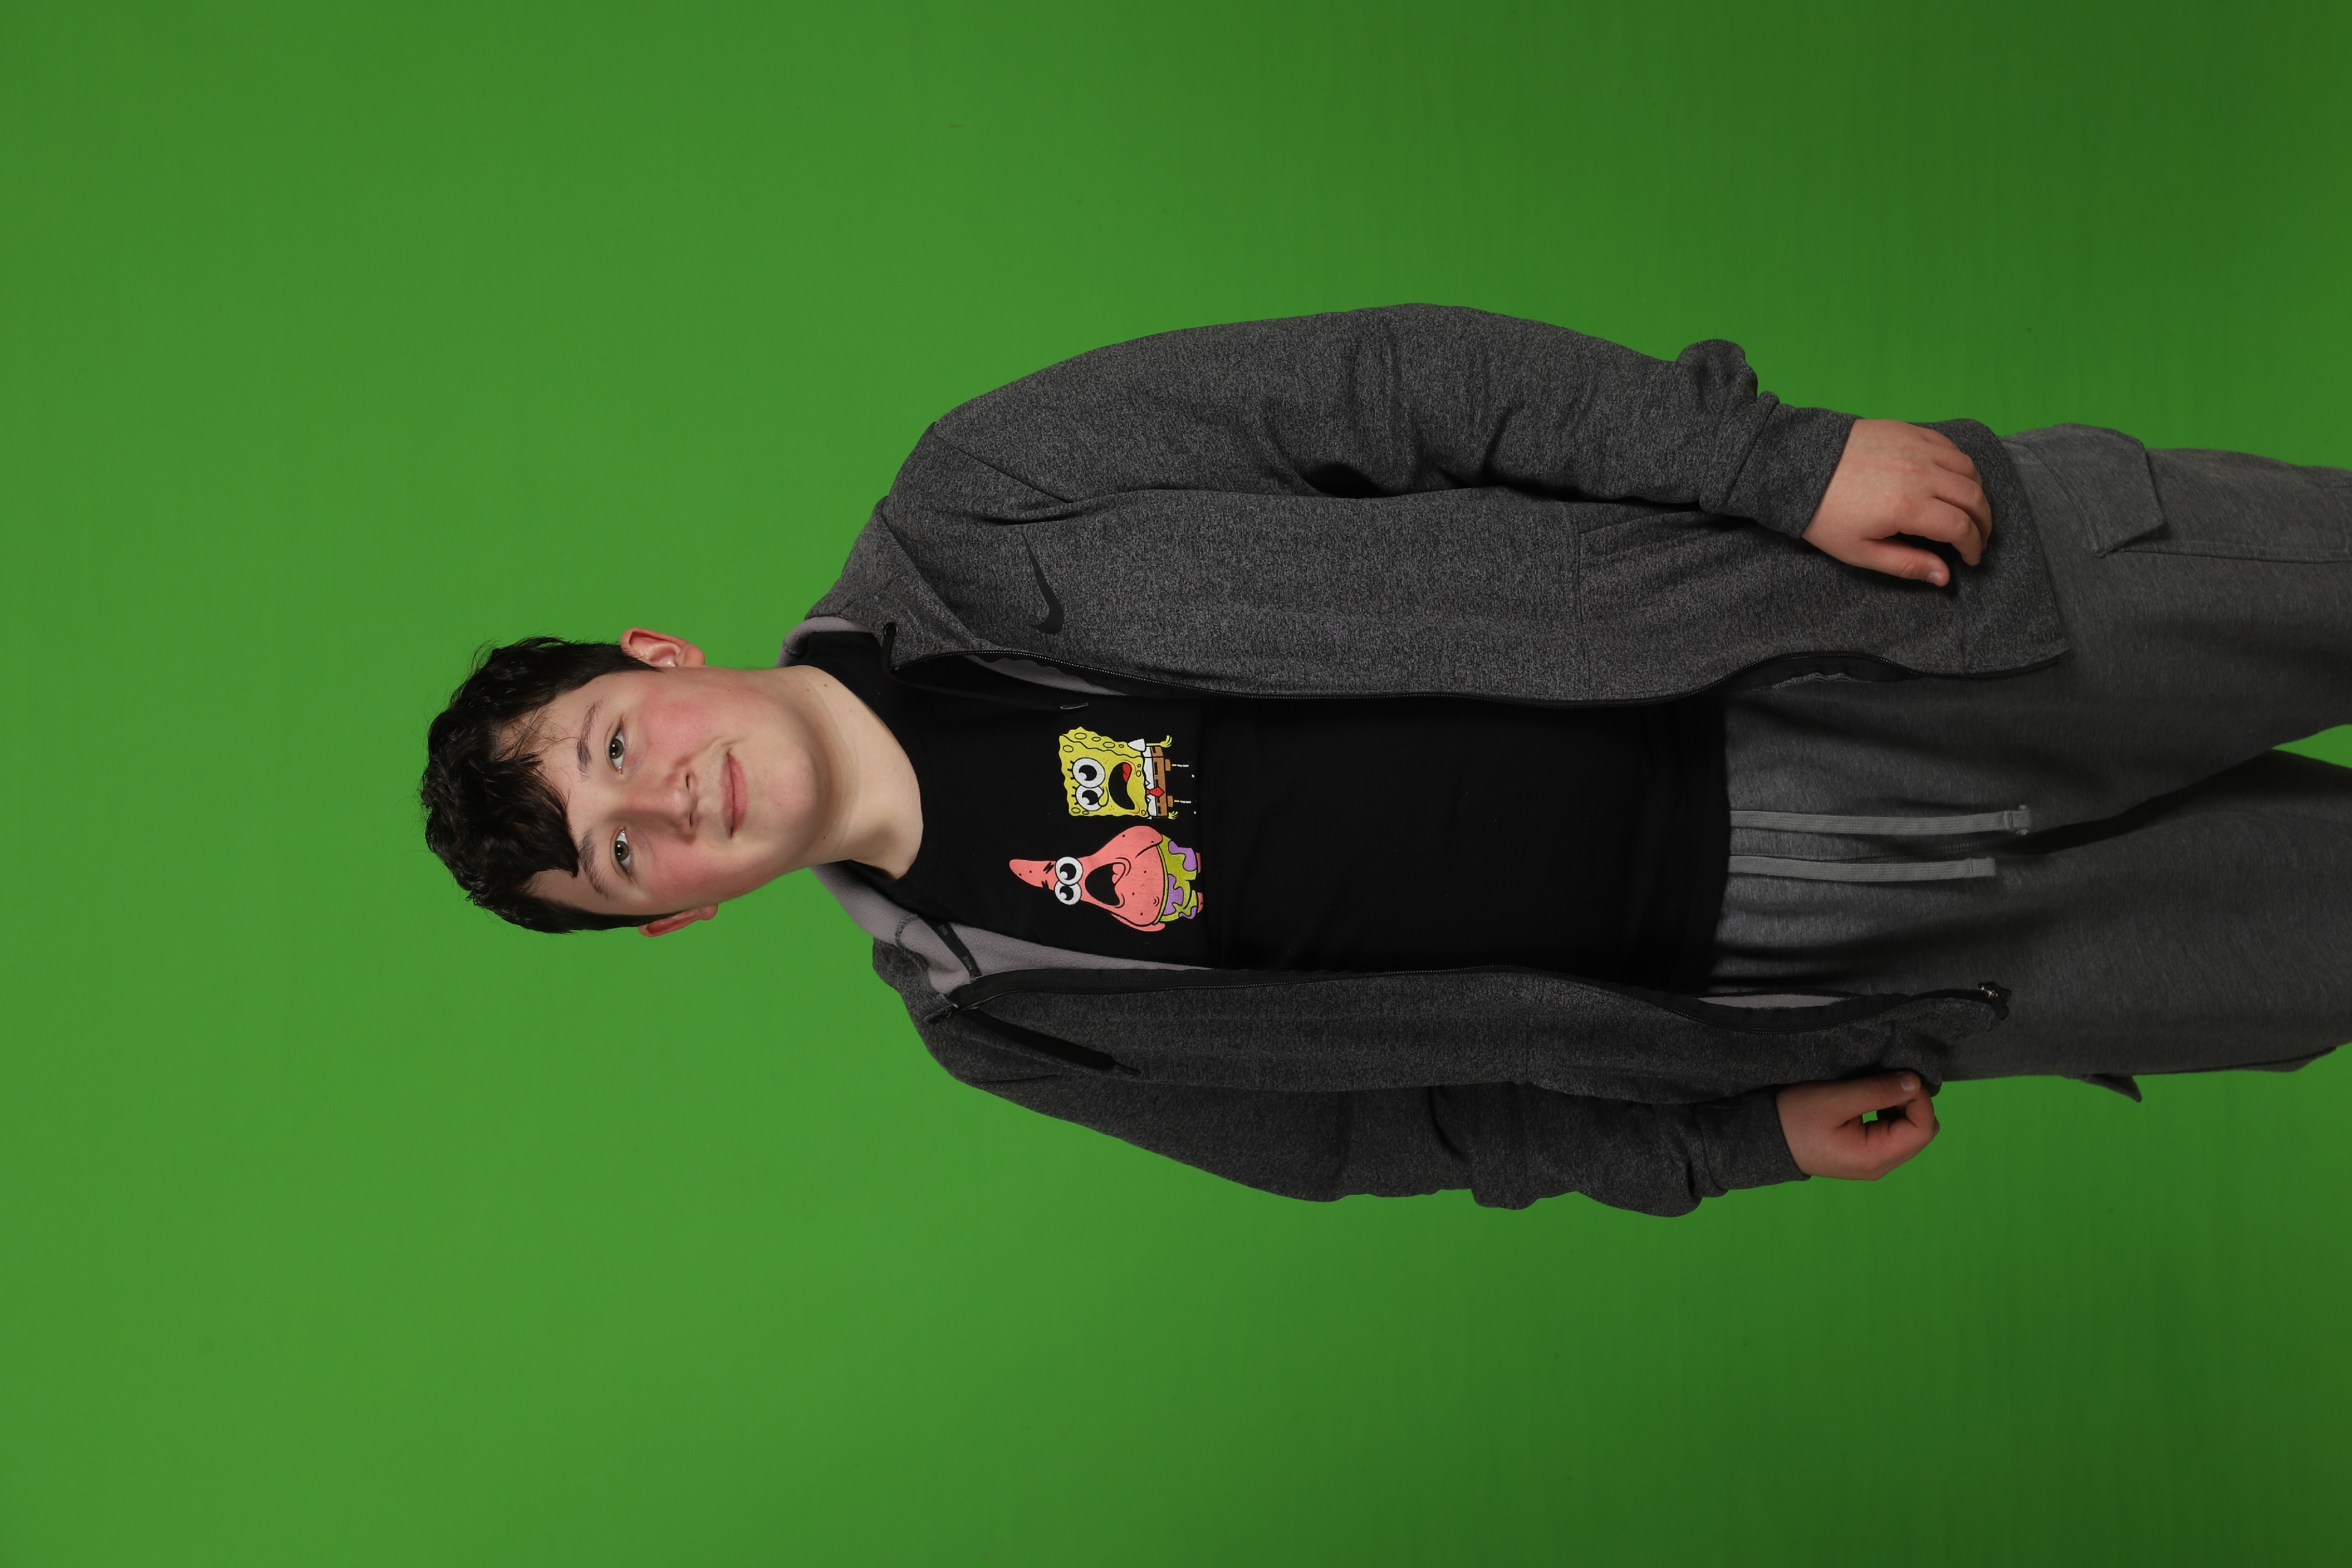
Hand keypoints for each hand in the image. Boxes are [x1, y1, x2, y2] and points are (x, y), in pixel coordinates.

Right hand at [1777, 1072, 1939, 1179]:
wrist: (1766, 1139)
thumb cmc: (1796, 1118)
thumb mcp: (1835, 1098)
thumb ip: (1877, 1091)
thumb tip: (1915, 1082)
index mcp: (1874, 1157)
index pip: (1922, 1129)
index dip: (1920, 1099)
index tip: (1900, 1075)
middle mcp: (1880, 1166)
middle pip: (1921, 1133)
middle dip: (1913, 1103)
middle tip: (1888, 1080)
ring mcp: (1875, 1163)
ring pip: (1911, 1133)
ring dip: (1902, 1108)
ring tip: (1878, 1089)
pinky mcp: (1868, 1156)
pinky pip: (1896, 1135)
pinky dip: (1892, 1115)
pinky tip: (1873, 1101)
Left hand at [1802, 420, 1990, 584]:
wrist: (1795, 467)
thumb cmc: (1823, 514)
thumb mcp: (1859, 552)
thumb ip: (1906, 564)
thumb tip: (1945, 576)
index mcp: (1908, 507)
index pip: (1961, 527)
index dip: (1973, 546)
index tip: (1971, 558)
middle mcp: (1920, 473)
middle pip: (1973, 496)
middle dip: (1984, 522)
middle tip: (1979, 538)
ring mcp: (1916, 447)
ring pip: (1968, 468)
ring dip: (1976, 491)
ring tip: (1969, 510)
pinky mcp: (1908, 430)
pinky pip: (1949, 445)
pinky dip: (1960, 464)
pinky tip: (1952, 479)